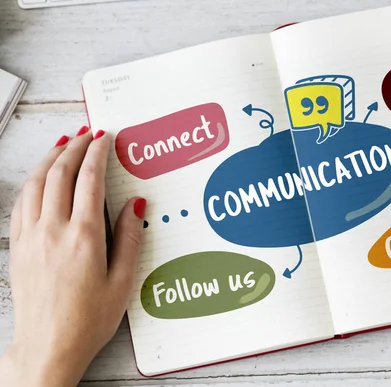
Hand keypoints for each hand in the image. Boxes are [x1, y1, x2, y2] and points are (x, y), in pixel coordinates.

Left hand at [0, 127, 144, 386]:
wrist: (48, 346)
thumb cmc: (87, 320)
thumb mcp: (123, 281)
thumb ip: (130, 238)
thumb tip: (135, 205)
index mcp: (84, 237)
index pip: (89, 179)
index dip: (97, 153)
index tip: (104, 138)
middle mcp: (54, 230)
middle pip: (60, 173)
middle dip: (75, 147)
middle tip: (87, 133)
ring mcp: (31, 237)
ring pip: (36, 183)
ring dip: (51, 158)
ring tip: (63, 144)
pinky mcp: (19, 247)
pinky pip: (22, 202)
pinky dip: (33, 181)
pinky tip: (40, 177)